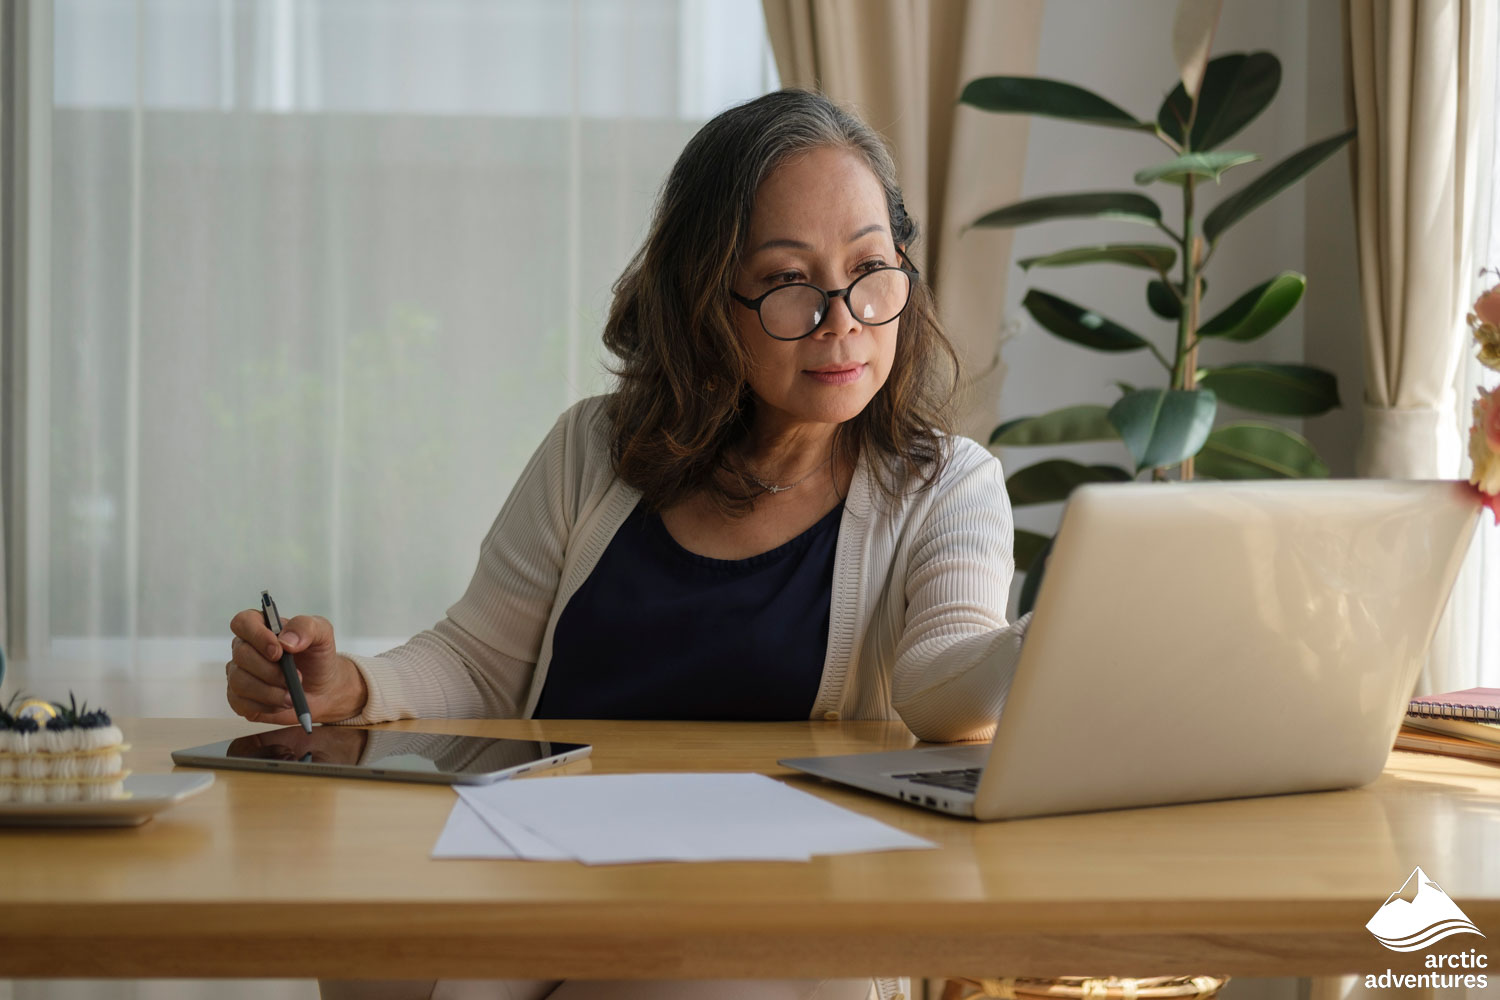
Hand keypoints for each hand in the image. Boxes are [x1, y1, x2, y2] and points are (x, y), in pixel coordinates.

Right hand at [225, 611, 367, 724]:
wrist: (323, 688)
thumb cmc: (318, 656)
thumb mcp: (322, 633)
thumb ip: (305, 627)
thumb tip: (285, 641)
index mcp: (260, 626)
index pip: (242, 622)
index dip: (257, 636)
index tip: (279, 652)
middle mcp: (244, 648)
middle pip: (241, 655)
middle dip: (270, 671)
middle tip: (296, 677)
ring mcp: (238, 674)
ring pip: (239, 682)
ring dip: (270, 692)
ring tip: (292, 694)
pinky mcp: (239, 699)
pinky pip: (241, 703)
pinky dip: (266, 705)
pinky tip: (282, 702)